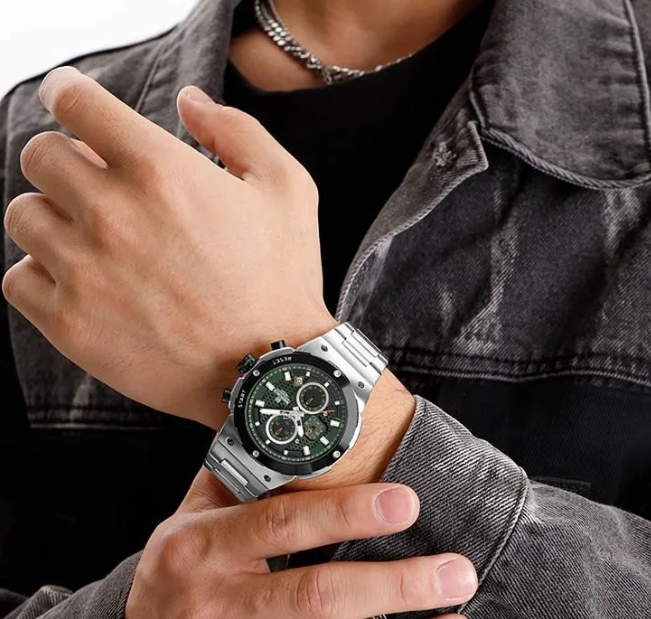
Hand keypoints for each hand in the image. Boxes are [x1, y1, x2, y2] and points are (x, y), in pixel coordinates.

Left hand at [2, 66, 334, 428]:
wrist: (270, 369)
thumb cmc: (282, 279)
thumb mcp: (287, 189)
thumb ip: (236, 130)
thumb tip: (188, 100)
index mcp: (160, 170)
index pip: (75, 102)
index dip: (68, 92)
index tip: (70, 100)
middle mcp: (111, 213)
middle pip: (39, 155)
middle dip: (66, 159)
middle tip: (97, 183)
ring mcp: (83, 271)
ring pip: (22, 215)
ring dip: (52, 217)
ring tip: (92, 238)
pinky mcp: (69, 323)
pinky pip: (17, 278)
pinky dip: (41, 273)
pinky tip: (81, 281)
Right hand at [126, 468, 477, 618]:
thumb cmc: (180, 561)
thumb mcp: (194, 513)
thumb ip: (239, 475)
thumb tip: (288, 425)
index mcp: (201, 545)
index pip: (281, 524)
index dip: (344, 514)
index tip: (405, 502)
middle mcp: (217, 602)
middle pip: (315, 596)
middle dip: (391, 585)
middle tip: (454, 568)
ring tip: (453, 607)